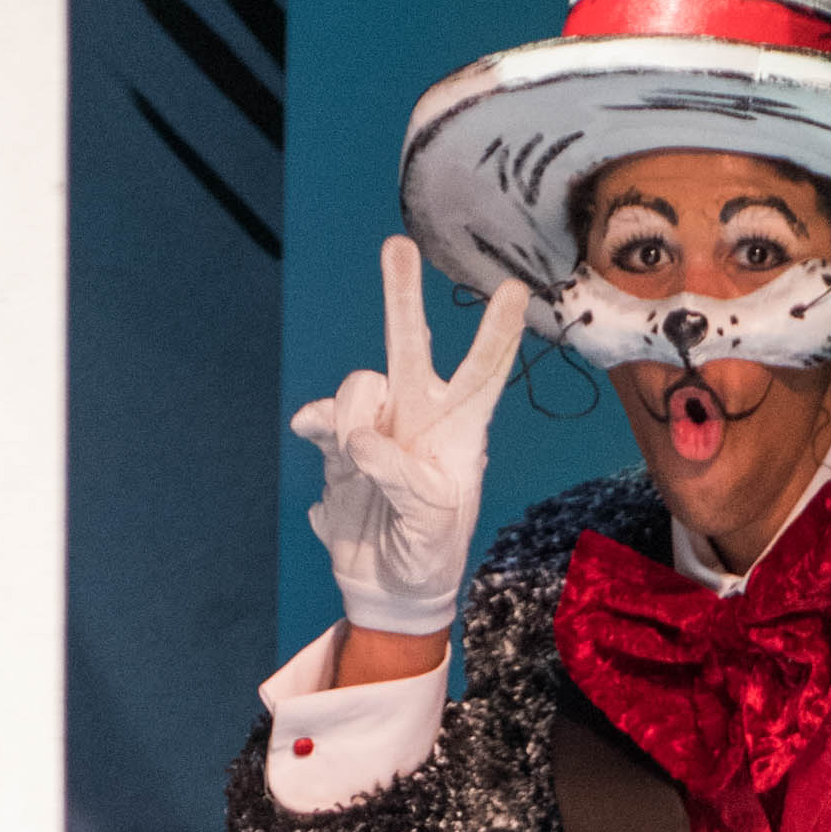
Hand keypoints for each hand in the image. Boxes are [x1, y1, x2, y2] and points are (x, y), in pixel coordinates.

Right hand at [291, 236, 528, 641]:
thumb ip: (402, 477)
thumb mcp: (432, 523)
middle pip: (409, 343)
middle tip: (396, 244)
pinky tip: (314, 437)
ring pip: (357, 386)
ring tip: (361, 468)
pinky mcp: (338, 445)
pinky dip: (316, 425)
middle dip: (402, 293)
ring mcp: (377, 426)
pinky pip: (321, 417)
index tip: (515, 288)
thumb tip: (361, 438)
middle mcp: (420, 415)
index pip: (483, 372)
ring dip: (351, 420)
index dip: (497, 331)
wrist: (390, 587)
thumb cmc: (431, 553)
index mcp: (460, 430)